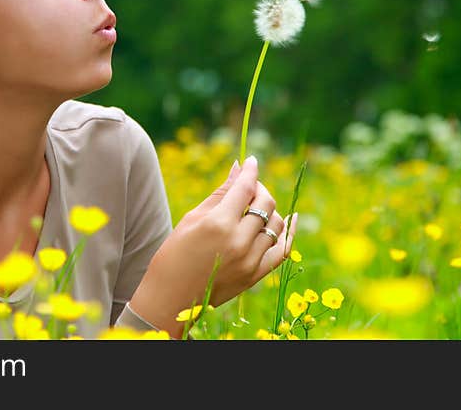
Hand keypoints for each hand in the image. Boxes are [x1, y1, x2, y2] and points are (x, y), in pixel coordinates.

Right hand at [129, 155, 296, 335]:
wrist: (171, 298)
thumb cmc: (174, 255)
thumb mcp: (192, 219)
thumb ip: (220, 194)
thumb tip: (237, 168)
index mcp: (218, 224)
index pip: (245, 187)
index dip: (250, 170)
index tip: (251, 161)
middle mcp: (239, 241)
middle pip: (265, 202)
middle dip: (259, 188)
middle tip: (249, 186)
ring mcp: (250, 260)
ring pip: (276, 223)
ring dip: (270, 209)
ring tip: (256, 207)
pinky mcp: (256, 276)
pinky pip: (283, 250)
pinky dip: (287, 233)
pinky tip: (289, 219)